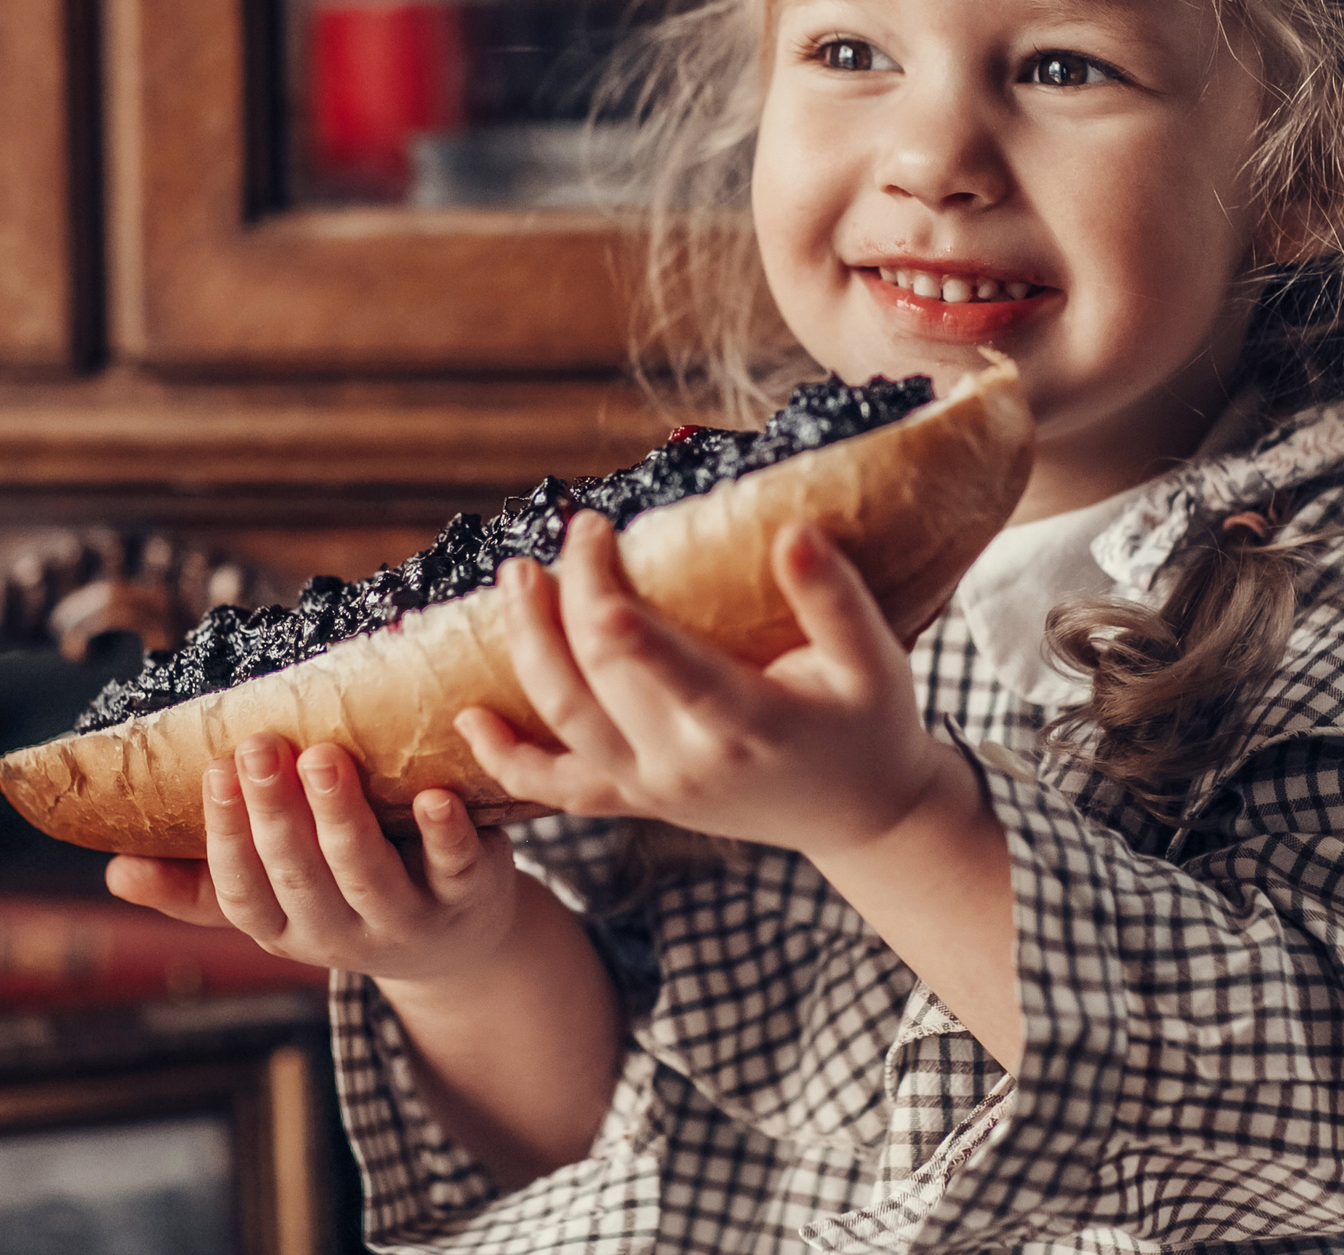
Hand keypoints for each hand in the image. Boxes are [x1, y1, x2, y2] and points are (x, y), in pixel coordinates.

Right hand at [106, 735, 522, 988]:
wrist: (458, 942)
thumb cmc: (345, 895)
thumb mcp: (277, 901)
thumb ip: (200, 885)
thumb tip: (114, 872)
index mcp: (285, 926)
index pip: (242, 892)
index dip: (225, 838)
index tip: (215, 772)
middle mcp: (341, 932)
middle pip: (301, 878)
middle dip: (277, 814)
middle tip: (260, 746)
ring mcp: (408, 918)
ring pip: (369, 874)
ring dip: (344, 818)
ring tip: (324, 756)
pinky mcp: (471, 895)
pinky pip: (458, 868)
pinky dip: (447, 833)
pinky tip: (436, 795)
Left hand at [461, 510, 949, 858]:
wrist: (863, 815)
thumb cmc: (872, 722)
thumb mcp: (876, 663)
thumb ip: (836, 600)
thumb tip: (793, 533)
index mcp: (751, 725)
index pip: (668, 669)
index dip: (616, 609)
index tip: (593, 537)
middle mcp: (690, 765)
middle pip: (601, 681)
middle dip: (572, 599)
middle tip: (574, 529)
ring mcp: (656, 790)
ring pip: (566, 724)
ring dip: (528, 650)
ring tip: (516, 577)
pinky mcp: (637, 800)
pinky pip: (559, 788)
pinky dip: (507, 761)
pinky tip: (467, 720)